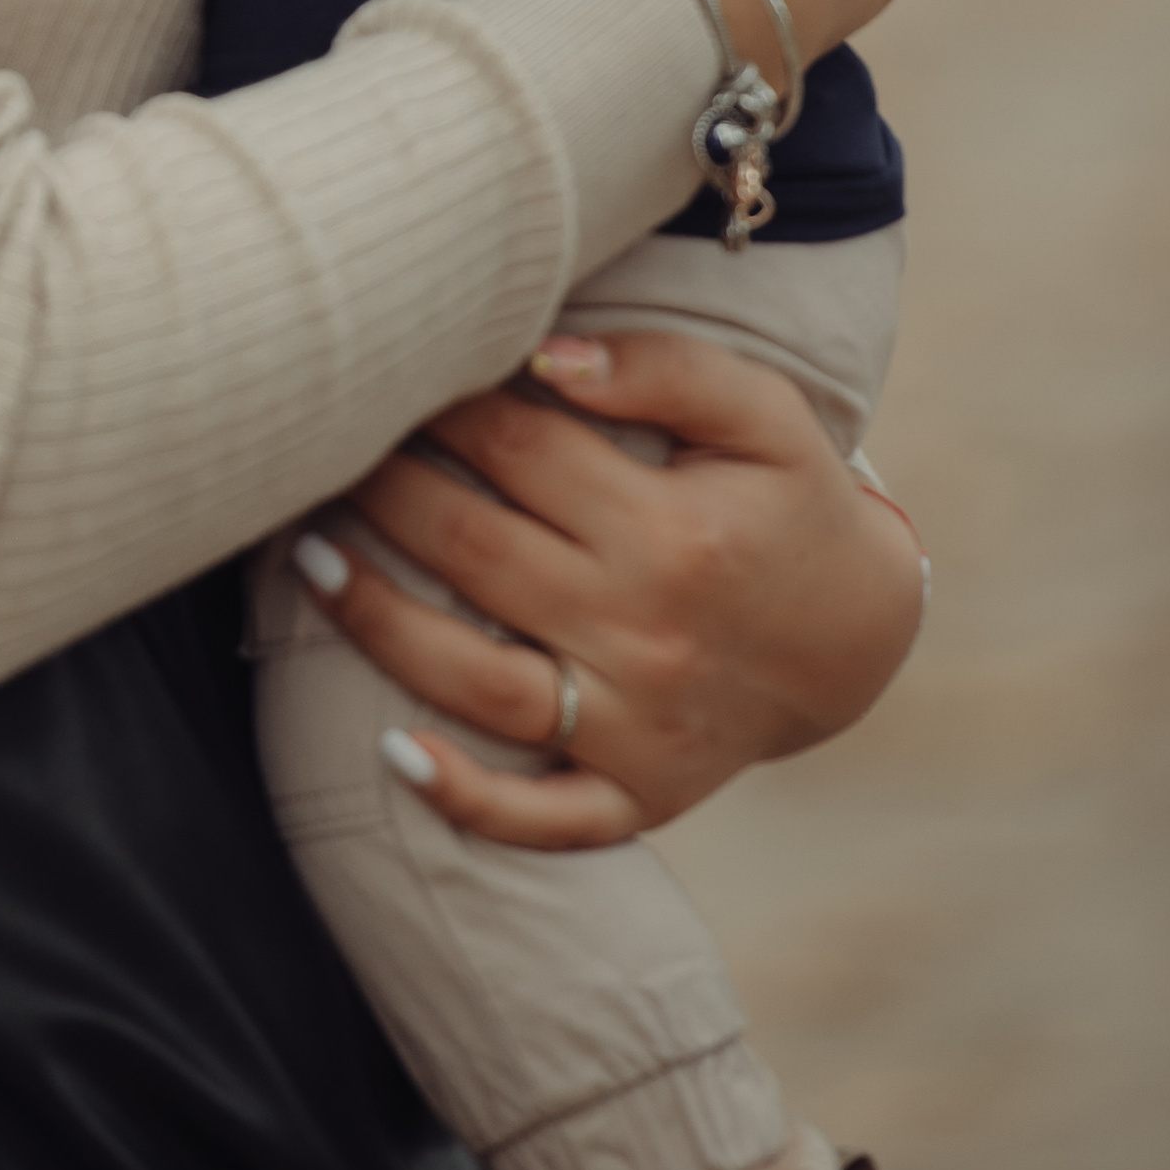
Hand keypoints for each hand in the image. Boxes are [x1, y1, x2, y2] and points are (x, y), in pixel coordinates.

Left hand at [302, 332, 927, 849]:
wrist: (858, 637)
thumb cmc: (788, 500)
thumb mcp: (764, 416)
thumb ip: (665, 369)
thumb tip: (544, 353)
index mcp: (676, 533)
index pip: (520, 452)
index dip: (442, 405)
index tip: (390, 368)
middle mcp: (649, 635)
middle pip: (478, 554)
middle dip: (384, 492)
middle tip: (316, 449)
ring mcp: (638, 729)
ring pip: (479, 684)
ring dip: (380, 625)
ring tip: (311, 561)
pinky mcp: (636, 796)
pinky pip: (543, 816)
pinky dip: (467, 800)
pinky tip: (392, 757)